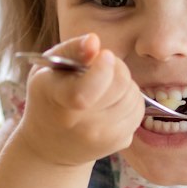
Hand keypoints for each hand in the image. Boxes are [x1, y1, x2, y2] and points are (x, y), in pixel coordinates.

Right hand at [15, 34, 144, 167]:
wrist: (49, 145)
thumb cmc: (48, 99)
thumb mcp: (47, 69)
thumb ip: (71, 50)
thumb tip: (94, 41)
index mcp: (59, 102)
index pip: (88, 90)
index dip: (102, 70)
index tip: (105, 55)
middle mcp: (82, 125)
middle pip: (120, 84)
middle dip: (116, 68)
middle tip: (103, 67)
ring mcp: (103, 137)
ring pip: (134, 96)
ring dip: (125, 85)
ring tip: (105, 87)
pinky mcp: (120, 143)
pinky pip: (139, 111)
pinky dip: (130, 101)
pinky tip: (112, 103)